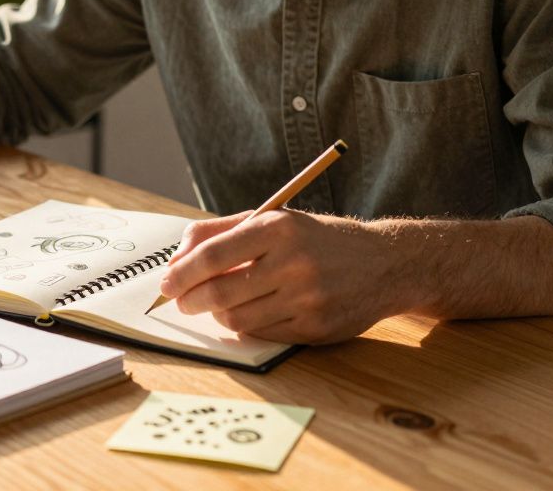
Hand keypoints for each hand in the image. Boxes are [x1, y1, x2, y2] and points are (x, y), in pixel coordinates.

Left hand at [159, 209, 409, 343]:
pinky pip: (263, 334)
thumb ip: (221, 231)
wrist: (385, 264)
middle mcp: (293, 262)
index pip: (213, 255)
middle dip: (190, 300)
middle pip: (219, 291)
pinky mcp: (316, 328)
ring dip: (218, 315)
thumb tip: (177, 257)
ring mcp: (307, 298)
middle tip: (181, 302)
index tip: (166, 282)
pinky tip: (250, 313)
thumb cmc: (317, 239)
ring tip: (218, 305)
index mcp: (278, 228)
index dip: (181, 273)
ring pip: (238, 319)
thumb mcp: (274, 219)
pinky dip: (247, 326)